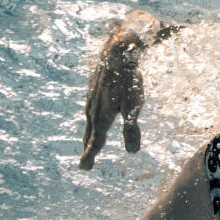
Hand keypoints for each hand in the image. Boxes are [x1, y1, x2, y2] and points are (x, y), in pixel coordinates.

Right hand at [79, 11, 168, 169]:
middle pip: (90, 133)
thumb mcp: (134, 104)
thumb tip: (132, 152)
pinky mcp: (93, 89)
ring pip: (89, 121)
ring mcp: (91, 98)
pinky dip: (91, 120)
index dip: (91, 156)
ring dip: (88, 134)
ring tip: (88, 144)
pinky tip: (93, 118)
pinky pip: (90, 110)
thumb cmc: (127, 78)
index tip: (84, 168)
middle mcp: (92, 109)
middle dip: (88, 148)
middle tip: (84, 165)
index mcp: (101, 116)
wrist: (117, 50)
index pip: (95, 141)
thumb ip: (132, 128)